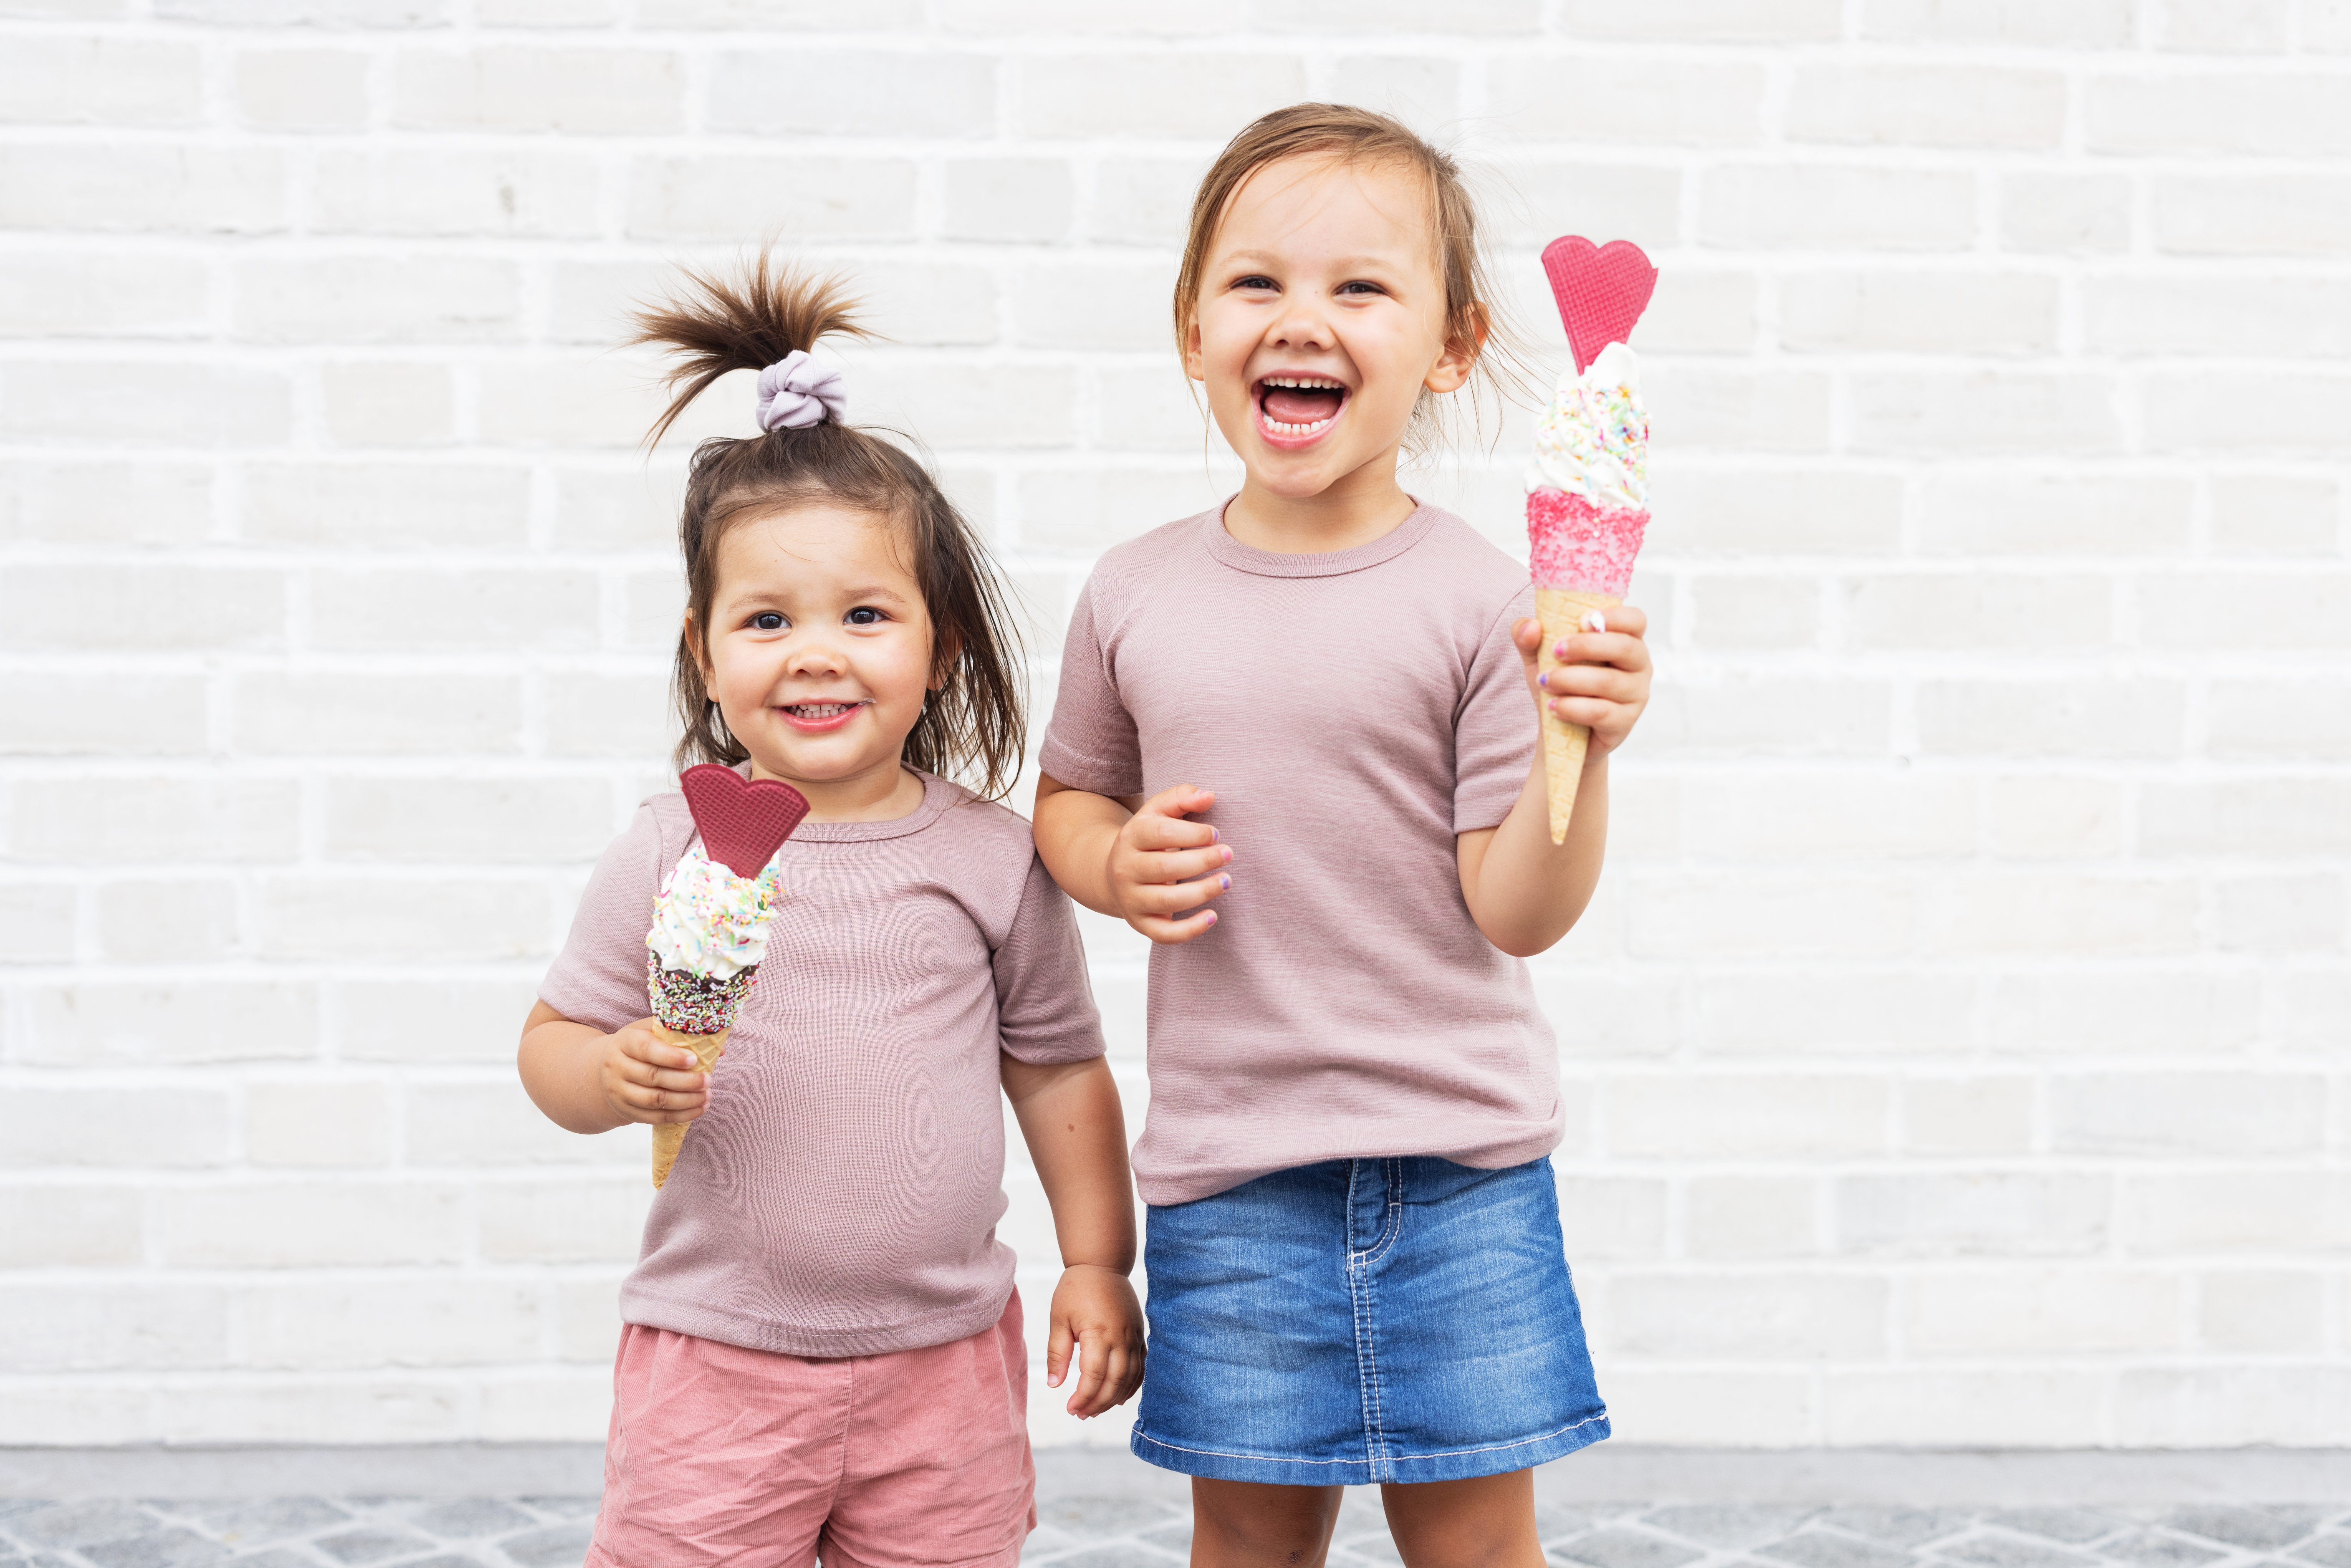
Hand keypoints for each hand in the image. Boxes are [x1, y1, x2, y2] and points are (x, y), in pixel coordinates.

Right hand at [598, 1017, 720, 1126]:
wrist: (604, 1071)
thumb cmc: (638, 1047)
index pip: (646, 1049)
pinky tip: (699, 1108)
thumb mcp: (651, 1033)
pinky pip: (655, 1118)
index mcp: (625, 1042)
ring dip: (686, 1101)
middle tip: (708, 1080)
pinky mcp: (626, 1111)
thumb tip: (719, 1050)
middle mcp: (617, 1067)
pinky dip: (680, 1115)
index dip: (671, 1056)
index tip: (694, 1060)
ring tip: (707, 1095)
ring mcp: (619, 1092)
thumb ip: (680, 1035)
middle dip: (685, 1081)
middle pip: (653, 1077)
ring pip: (655, 1100)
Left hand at [1045, 1263, 1144, 1417]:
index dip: (1083, 1397)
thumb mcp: (1059, 1318)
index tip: (1070, 1409)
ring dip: (1113, 1398)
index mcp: (1099, 1332)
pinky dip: (1132, 1385)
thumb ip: (1057, 1352)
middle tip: (1081, 1415)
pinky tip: (1119, 1396)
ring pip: (1130, 1377)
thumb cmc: (1076, 1289)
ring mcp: (1134, 1336)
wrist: (1102, 1264)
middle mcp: (1121, 1337)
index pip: (1094, 1376)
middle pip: (1114, 1382)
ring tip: (1096, 1410)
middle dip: (1098, 1403)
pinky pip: (1141, 1366)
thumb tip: (1054, 1385)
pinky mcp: (1139, 1334)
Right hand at [1106, 784, 1230, 944]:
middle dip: (1202, 861)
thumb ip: (1182, 798)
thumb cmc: (1148, 840)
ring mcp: (1132, 900)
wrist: (1113, 875)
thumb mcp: (1157, 813)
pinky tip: (1213, 916)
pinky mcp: (1141, 924)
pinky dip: (1190, 929)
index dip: (1192, 833)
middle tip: (1228, 854)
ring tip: (1226, 881)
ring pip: (1167, 901)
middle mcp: (1126, 870)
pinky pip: (1165, 934)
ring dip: (1202, 892)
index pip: (1160, 834)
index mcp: (1131, 838)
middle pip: (1165, 867)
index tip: (1216, 833)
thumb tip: (1208, 796)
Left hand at [1515, 605, 1651, 759]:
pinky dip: (1573, 707)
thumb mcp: (1539, 658)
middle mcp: (1638, 665)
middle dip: (1587, 646)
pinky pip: (1601, 712)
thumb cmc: (1560, 685)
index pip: (1635, 620)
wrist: (1561, 733)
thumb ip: (1529, 638)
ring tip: (1544, 682)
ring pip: (1609, 682)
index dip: (1615, 616)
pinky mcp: (1625, 722)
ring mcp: (1636, 695)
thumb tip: (1531, 626)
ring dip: (1571, 679)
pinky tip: (1553, 706)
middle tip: (1555, 650)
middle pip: (1625, 647)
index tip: (1582, 620)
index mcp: (1625, 640)